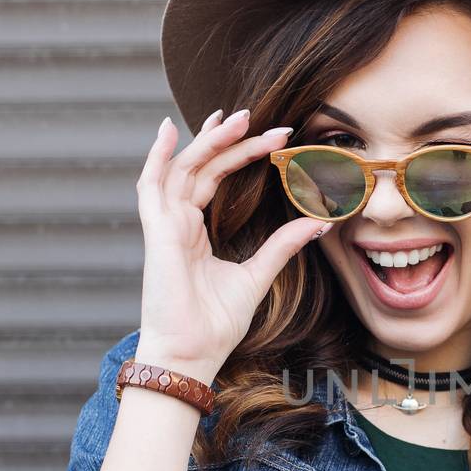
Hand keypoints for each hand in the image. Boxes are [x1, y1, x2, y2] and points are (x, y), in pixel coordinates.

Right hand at [132, 109, 332, 380]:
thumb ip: (283, 244)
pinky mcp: (158, 233)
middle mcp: (179, 223)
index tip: (276, 138)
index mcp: (196, 232)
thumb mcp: (258, 275)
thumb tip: (318, 221)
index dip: (243, 154)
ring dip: (206, 141)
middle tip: (260, 117)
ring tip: (233, 117)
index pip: (217, 179)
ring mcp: (166, 226)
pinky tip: (168, 130)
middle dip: (230, 140)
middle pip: (202, 167)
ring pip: (183, 169)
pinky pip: (151, 186)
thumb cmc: (216, 324)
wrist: (193, 353)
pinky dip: (156, 157)